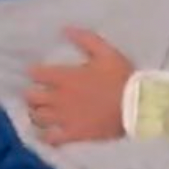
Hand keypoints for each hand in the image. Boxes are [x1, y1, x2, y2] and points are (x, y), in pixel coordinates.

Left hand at [26, 29, 134, 145]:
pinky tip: (46, 133)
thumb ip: (85, 39)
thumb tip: (65, 29)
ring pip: (37, 117)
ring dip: (36, 113)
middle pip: (31, 97)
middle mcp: (59, 98)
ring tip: (41, 111)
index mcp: (65, 77)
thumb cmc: (121, 77)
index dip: (34, 72)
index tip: (37, 72)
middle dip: (31, 94)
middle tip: (37, 93)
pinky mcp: (72, 134)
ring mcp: (64, 118)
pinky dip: (44, 135)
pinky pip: (50, 138)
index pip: (36, 73)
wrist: (136, 105)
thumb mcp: (106, 52)